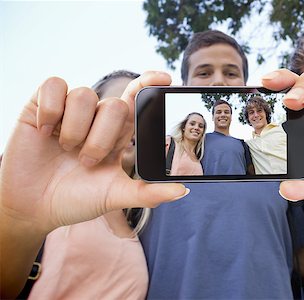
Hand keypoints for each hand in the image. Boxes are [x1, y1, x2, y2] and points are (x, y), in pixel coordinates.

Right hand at [0, 71, 186, 233]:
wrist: (33, 208)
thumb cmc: (76, 200)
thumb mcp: (114, 196)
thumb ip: (147, 193)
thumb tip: (183, 190)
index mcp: (118, 134)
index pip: (137, 100)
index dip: (150, 84)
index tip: (165, 78)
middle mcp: (97, 118)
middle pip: (115, 104)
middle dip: (101, 139)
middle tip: (86, 161)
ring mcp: (69, 110)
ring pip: (85, 95)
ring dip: (76, 130)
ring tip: (65, 150)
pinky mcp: (41, 106)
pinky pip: (54, 86)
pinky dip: (51, 110)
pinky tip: (45, 132)